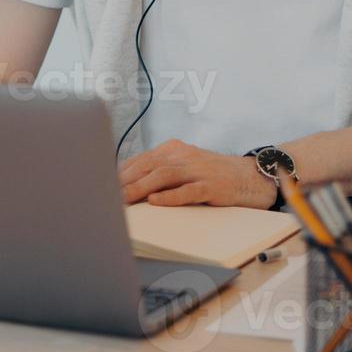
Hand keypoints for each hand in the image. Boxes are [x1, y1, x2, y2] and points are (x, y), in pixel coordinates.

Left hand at [119, 139, 278, 207]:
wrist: (250, 176)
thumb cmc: (211, 175)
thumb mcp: (184, 167)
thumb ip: (159, 172)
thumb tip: (126, 186)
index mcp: (173, 149)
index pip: (141, 159)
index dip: (121, 172)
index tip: (102, 184)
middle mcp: (183, 155)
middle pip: (149, 165)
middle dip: (126, 180)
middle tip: (106, 195)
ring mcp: (198, 169)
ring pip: (165, 175)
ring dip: (141, 187)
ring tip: (124, 199)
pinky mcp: (212, 185)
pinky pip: (189, 190)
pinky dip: (170, 196)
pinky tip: (156, 202)